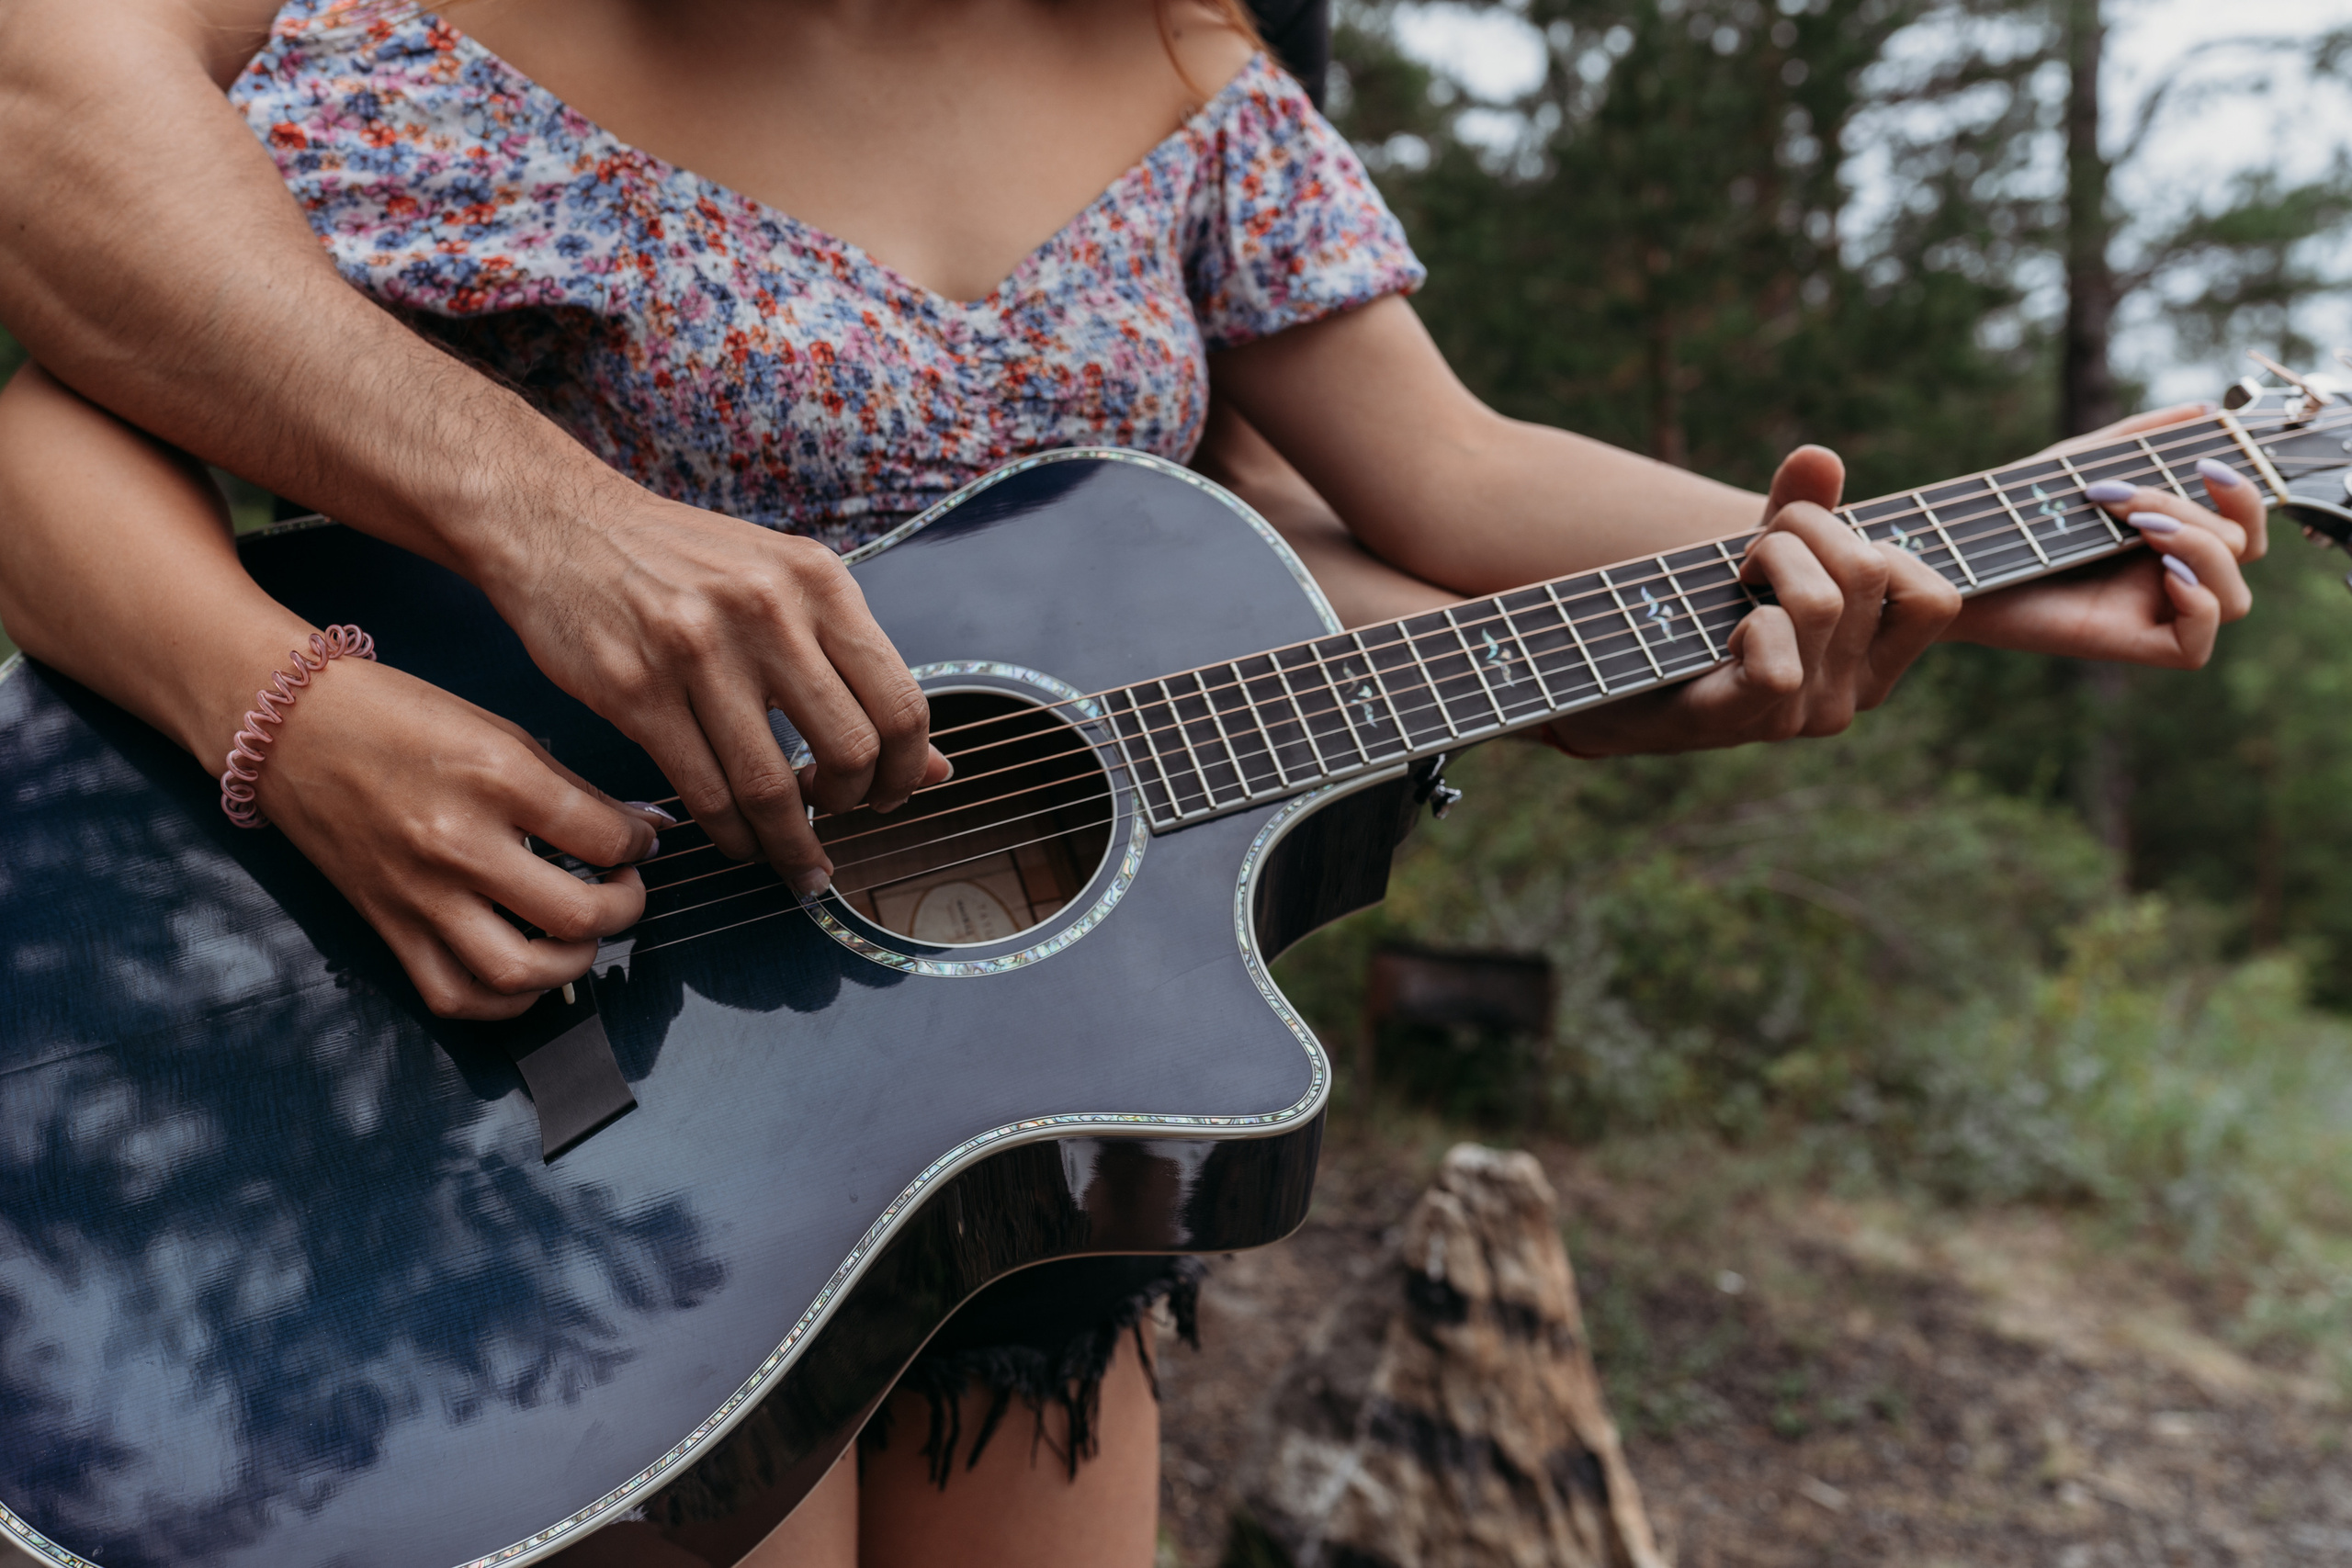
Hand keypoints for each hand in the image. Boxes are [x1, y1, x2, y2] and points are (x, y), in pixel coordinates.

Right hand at [251, 657, 665, 1019]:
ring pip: (521, 972)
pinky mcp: (388, 927)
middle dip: (625, 910)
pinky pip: (457, 996)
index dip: (640, 846)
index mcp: (495, 777)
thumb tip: (648, 829)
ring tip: (582, 934)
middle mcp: (457, 843)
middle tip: (624, 891)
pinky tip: (528, 971)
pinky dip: (506, 1000)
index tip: (640, 843)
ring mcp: (419, 893)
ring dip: (574, 964)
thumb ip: (577, 790)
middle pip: (576, 916)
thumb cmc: (399, 717)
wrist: (289, 728)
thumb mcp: (501, 732)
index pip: (604, 838)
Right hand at [484, 486, 949, 893]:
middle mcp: (767, 610)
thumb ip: (856, 668)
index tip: (891, 795)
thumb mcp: (784, 585)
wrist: (560, 524)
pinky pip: (705, 793)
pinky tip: (737, 840)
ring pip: (772, 786)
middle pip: (850, 751)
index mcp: (818, 581)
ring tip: (794, 859)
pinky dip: (731, 834)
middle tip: (837, 819)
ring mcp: (698, 650)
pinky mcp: (637, 691)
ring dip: (791, 843)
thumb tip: (934, 766)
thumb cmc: (681, 562)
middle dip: (851, 807)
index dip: (906, 770)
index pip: (901, 702)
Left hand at [1545, 446, 1959, 756]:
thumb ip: (1802, 508)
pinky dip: (1749, 626)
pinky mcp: (1735, 723)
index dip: (1882, 546)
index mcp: (1871, 660)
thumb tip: (1818, 457)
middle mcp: (1848, 695)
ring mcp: (1797, 717)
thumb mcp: (1764, 559)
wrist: (1612, 685)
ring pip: (1822, 602)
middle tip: (1755, 549)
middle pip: (1869, 569)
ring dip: (1769, 559)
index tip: (1819, 546)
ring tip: (1735, 577)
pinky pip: (1777, 668)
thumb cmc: (1699, 619)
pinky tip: (1722, 633)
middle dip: (1805, 525)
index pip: (1935, 599)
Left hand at [1947, 405, 2261, 667]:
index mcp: (2168, 538)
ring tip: (2139, 525)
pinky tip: (2165, 573)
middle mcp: (2168, 579)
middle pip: (2241, 554)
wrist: (1956, 559)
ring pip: (2233, 598)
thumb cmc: (2014, 515)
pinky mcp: (2128, 646)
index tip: (2208, 462)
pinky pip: (2196, 646)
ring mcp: (2151, 615)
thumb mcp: (2081, 464)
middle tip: (2128, 497)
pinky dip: (2198, 605)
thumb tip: (2203, 410)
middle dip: (2202, 514)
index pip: (2242, 526)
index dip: (2246, 496)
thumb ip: (2139, 438)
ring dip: (2200, 549)